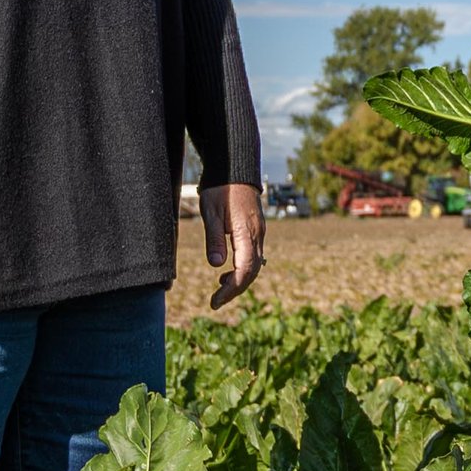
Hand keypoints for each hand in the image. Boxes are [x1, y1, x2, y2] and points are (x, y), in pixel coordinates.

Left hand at [205, 180, 266, 305]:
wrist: (235, 169)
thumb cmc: (220, 189)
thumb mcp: (211, 213)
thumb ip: (214, 239)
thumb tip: (217, 265)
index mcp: (247, 233)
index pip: (244, 270)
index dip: (231, 289)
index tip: (215, 301)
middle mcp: (258, 235)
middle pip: (252, 272)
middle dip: (235, 289)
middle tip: (215, 301)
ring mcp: (259, 233)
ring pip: (254, 265)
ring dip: (239, 280)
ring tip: (220, 289)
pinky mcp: (256, 230)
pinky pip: (253, 256)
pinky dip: (242, 269)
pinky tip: (227, 272)